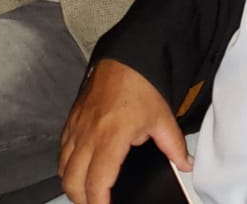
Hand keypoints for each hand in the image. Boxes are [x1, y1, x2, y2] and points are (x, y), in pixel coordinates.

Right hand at [59, 59, 190, 203]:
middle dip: (82, 200)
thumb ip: (174, 146)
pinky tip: (78, 169)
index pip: (97, 181)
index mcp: (111, 137)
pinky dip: (66, 165)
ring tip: (86, 193)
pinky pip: (61, 150)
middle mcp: (88, 134)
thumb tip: (185, 164)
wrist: (127, 56)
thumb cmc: (143, 84)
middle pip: (72, 181)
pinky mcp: (71, 119)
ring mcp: (77, 126)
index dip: (98, 203)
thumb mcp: (163, 118)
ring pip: (62, 167)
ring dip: (72, 184)